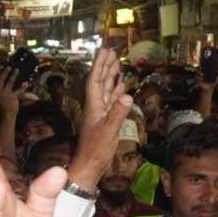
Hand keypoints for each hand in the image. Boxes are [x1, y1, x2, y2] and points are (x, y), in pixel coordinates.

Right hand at [0, 68, 20, 115]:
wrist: (6, 114)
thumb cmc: (0, 105)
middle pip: (1, 78)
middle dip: (5, 72)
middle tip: (9, 67)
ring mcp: (5, 94)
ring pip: (10, 82)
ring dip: (14, 75)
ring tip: (17, 70)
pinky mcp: (12, 97)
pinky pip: (19, 90)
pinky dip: (23, 87)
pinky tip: (27, 84)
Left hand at [68, 48, 132, 186]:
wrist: (90, 166)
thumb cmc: (96, 150)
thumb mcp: (108, 131)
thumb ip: (118, 114)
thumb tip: (127, 96)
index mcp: (94, 106)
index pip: (95, 80)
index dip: (99, 65)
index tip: (105, 50)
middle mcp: (96, 107)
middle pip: (100, 82)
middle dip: (105, 66)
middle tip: (111, 51)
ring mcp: (101, 113)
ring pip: (107, 90)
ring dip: (111, 76)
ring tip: (116, 63)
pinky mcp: (106, 121)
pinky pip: (112, 102)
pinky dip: (117, 92)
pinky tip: (122, 86)